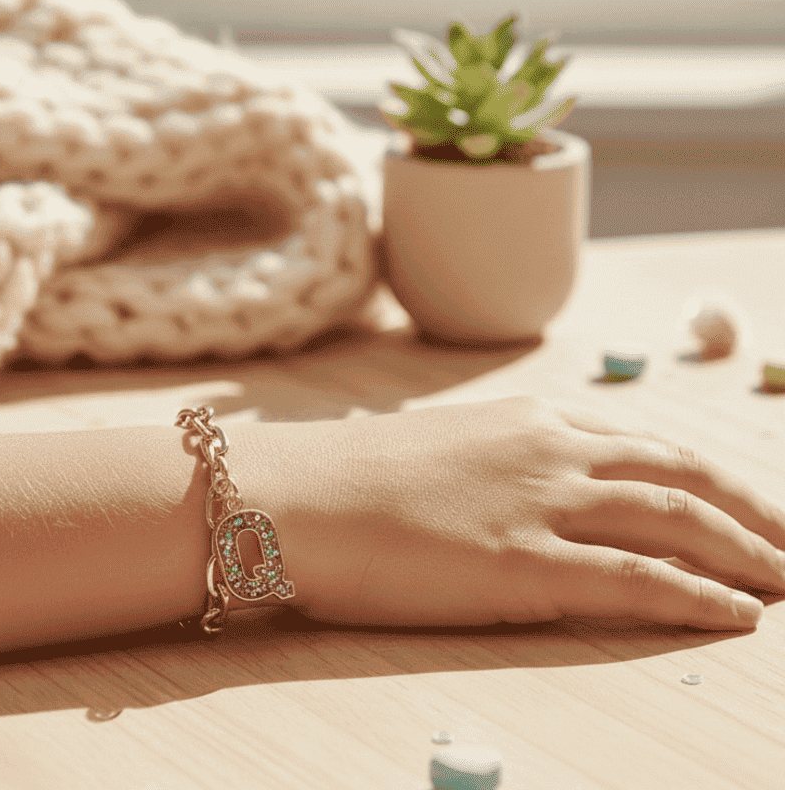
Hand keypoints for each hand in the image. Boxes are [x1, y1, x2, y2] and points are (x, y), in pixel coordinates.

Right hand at [259, 396, 784, 630]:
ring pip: (677, 519)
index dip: (707, 473)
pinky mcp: (525, 565)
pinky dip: (699, 597)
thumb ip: (496, 462)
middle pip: (682, 471)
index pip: (643, 442)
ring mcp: (541, 503)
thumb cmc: (349, 478)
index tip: (742, 500)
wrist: (294, 494)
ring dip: (747, 551)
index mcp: (528, 418)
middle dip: (751, 507)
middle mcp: (549, 449)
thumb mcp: (439, 450)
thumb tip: (524, 488)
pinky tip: (740, 616)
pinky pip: (637, 580)